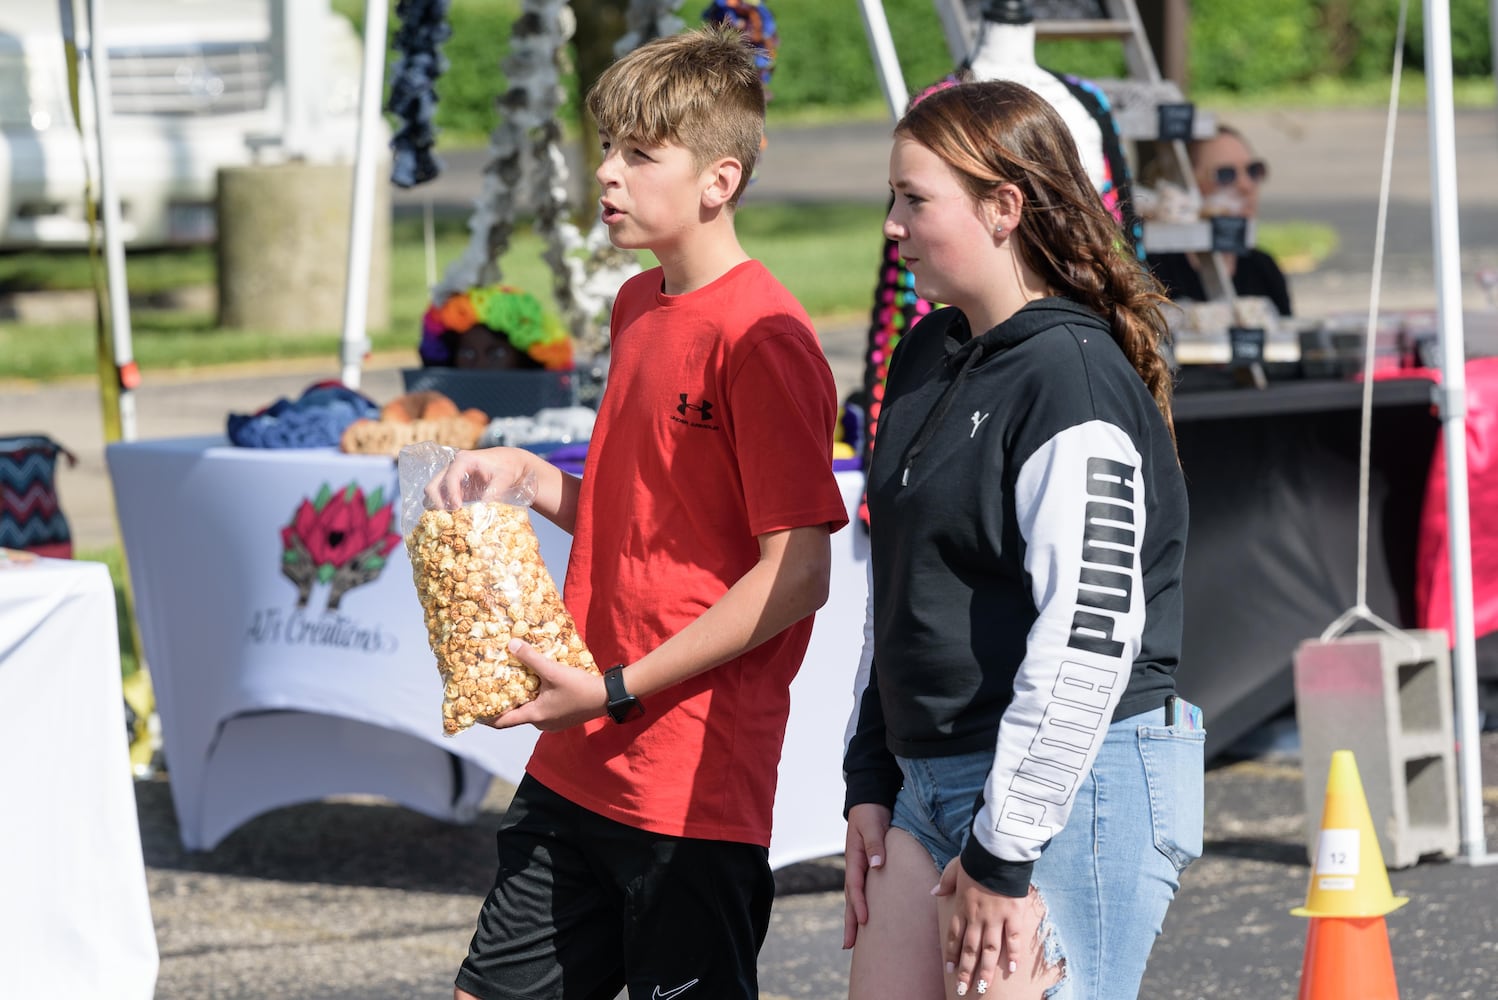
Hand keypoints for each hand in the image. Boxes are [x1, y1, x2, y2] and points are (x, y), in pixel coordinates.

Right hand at [425, 447, 532, 510]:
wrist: (510, 462)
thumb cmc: (507, 467)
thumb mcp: (503, 478)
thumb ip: (493, 492)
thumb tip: (481, 511)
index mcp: (464, 460)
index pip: (450, 478)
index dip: (451, 494)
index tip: (457, 508)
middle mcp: (453, 466)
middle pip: (433, 485)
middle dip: (438, 502)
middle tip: (450, 515)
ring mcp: (451, 476)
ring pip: (433, 492)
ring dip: (439, 505)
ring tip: (452, 516)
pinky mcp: (454, 487)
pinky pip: (441, 497)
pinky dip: (443, 507)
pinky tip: (455, 516)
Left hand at [483, 639, 606, 731]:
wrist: (608, 697)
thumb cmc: (580, 688)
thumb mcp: (553, 671)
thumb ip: (531, 658)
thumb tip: (511, 644)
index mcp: (535, 716)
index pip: (502, 722)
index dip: (486, 717)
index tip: (474, 709)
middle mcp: (541, 723)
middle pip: (515, 715)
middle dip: (505, 702)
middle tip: (495, 686)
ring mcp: (552, 722)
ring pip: (530, 711)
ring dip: (522, 698)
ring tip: (515, 681)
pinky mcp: (562, 717)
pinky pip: (542, 709)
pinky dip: (535, 698)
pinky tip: (538, 683)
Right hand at [842, 802, 890, 948]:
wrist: (869, 802)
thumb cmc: (871, 812)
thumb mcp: (872, 824)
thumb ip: (874, 843)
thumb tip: (877, 865)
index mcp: (855, 857)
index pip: (855, 885)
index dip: (859, 903)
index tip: (864, 920)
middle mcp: (855, 866)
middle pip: (850, 898)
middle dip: (850, 922)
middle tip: (848, 945)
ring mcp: (860, 868)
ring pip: (855, 897)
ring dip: (853, 919)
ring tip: (853, 942)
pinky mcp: (867, 868)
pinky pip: (863, 891)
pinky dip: (861, 906)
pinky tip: (866, 919)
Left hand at [934, 859, 1044, 996]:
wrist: (998, 852)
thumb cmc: (976, 858)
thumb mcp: (954, 868)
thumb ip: (945, 882)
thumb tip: (934, 892)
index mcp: (962, 906)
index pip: (955, 935)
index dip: (953, 954)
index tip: (950, 969)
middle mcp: (978, 916)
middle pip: (970, 948)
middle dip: (966, 970)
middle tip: (963, 989)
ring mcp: (996, 918)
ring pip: (989, 949)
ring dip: (985, 969)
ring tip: (982, 987)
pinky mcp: (1013, 915)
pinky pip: (1013, 938)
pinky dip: (1013, 954)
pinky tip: (1011, 969)